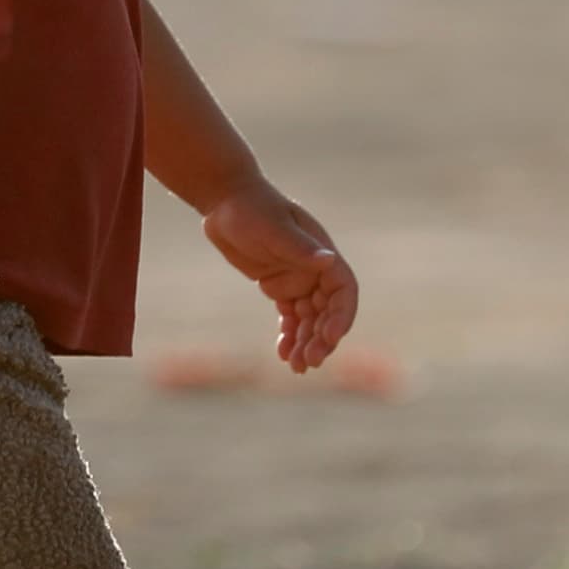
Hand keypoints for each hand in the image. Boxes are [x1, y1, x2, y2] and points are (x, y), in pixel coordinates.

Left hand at [201, 181, 356, 371]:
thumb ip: (299, 248)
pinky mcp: (278, 286)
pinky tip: (283, 354)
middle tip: (309, 362)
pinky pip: (289, 316)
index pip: (343, 291)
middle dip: (321, 338)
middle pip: (328, 311)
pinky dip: (289, 335)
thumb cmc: (251, 209)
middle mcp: (315, 270)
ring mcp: (297, 279)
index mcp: (323, 255)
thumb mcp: (273, 228)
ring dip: (306, 342)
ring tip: (297, 367)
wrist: (224, 201)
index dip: (341, 316)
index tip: (330, 338)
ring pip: (309, 319)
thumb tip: (328, 260)